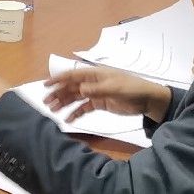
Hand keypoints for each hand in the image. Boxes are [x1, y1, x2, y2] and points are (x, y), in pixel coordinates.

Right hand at [43, 65, 172, 122]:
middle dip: (58, 93)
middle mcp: (92, 82)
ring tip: (53, 111)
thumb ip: (97, 89)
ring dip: (64, 103)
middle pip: (71, 87)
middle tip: (46, 102)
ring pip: (75, 97)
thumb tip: (80, 90)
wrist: (147, 100)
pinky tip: (68, 119)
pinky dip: (75, 112)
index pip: (73, 75)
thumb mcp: (115, 88)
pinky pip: (83, 108)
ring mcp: (95, 93)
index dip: (59, 79)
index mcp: (95, 74)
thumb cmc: (132, 89)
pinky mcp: (99, 103)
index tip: (46, 84)